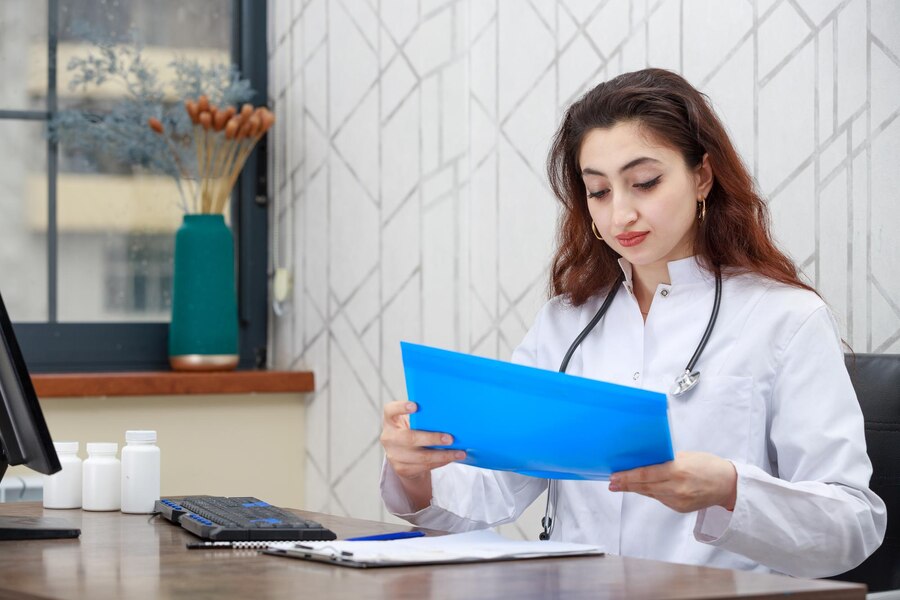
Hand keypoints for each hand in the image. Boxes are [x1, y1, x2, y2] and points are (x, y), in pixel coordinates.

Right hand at [380, 401, 465, 508]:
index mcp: (391, 421)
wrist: (402, 456)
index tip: (416, 405)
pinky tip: (452, 458)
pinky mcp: (402, 469)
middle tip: (450, 438)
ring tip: (459, 452)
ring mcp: (394, 455)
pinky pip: (425, 466)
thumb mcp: (412, 422)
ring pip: (421, 457)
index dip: (401, 407)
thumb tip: (448, 415)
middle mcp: (389, 437)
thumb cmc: (412, 431)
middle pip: (409, 438)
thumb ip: (422, 417)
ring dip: (443, 455)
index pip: (390, 410)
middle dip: (432, 439)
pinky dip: (441, 462)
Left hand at [608, 451, 736, 512]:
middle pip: (644, 487)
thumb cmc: (707, 465)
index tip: (614, 476)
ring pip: (650, 493)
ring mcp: (678, 500)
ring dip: (635, 489)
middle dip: (626, 484)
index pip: (646, 475)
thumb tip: (644, 460)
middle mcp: (677, 488)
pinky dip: (650, 492)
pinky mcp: (680, 508)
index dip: (628, 476)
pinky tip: (641, 488)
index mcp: (678, 471)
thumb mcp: (686, 456)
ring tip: (620, 485)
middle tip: (611, 483)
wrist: (727, 485)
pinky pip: (660, 498)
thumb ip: (665, 460)